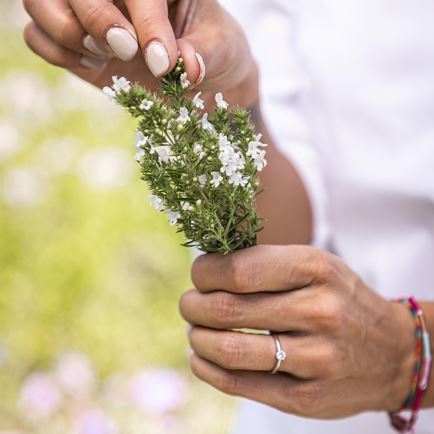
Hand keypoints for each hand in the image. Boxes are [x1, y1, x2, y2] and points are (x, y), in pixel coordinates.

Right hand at [22, 0, 256, 105]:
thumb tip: (188, 66)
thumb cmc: (213, 51)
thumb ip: (206, 53)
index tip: (162, 61)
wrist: (202, 77)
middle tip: (126, 51)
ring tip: (106, 56)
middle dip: (96, 17)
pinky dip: (56, 52)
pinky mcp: (73, 42)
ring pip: (40, 2)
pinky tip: (94, 65)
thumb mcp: (221, 49)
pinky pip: (36, 36)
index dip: (145, 19)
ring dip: (69, 32)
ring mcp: (87, 13)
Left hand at [180, 245, 416, 417]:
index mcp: (315, 269)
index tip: (200, 275)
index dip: (205, 273)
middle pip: (227, 309)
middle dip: (193, 305)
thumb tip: (206, 270)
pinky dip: (207, 369)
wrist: (392, 352)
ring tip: (194, 330)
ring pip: (228, 350)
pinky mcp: (305, 398)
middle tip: (189, 304)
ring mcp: (315, 358)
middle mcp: (318, 312)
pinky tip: (201, 358)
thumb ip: (264, 263)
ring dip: (196, 338)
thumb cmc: (340, 298)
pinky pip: (239, 384)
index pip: (239, 270)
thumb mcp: (314, 264)